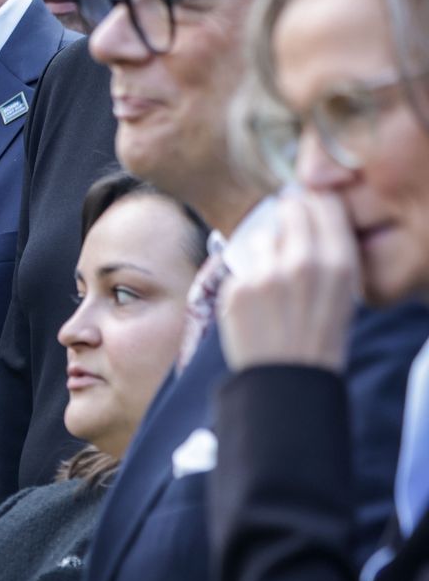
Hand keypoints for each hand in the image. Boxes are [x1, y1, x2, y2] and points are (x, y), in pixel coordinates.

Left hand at [219, 190, 358, 373]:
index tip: (308, 204)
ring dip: (266, 250)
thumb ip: (328, 252)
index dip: (314, 202)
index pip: (324, 203)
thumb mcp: (344, 292)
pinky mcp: (236, 286)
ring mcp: (265, 274)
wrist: (287, 378)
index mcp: (338, 263)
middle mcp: (302, 262)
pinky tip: (257, 302)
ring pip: (262, 236)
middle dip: (288, 216)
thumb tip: (306, 211)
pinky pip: (241, 265)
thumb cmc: (318, 336)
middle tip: (287, 235)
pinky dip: (247, 277)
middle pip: (290, 208)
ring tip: (273, 283)